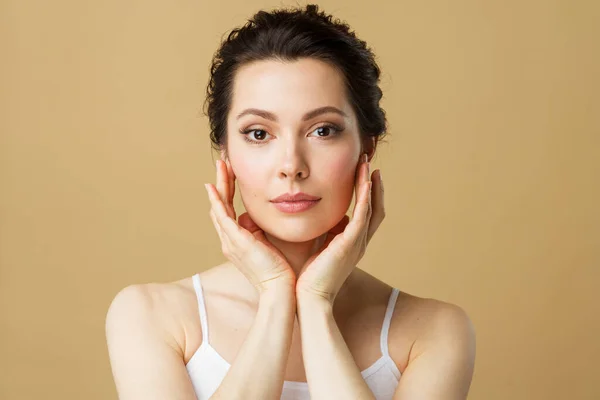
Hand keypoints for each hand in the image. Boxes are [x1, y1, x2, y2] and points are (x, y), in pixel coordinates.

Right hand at [204, 159, 295, 293]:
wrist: (282, 290)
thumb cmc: (285, 271)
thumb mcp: (276, 244)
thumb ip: (271, 230)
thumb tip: (272, 217)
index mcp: (240, 241)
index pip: (230, 211)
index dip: (230, 191)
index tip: (233, 173)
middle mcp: (231, 241)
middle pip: (220, 206)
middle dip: (221, 183)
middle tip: (223, 162)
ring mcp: (231, 241)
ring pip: (219, 207)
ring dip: (219, 184)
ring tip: (221, 164)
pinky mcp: (236, 241)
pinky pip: (221, 216)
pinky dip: (216, 200)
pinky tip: (214, 186)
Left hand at [295, 153, 384, 303]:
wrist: (308, 297)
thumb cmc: (306, 276)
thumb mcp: (315, 247)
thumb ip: (319, 232)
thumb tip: (315, 216)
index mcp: (351, 243)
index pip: (364, 213)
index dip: (367, 193)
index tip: (363, 174)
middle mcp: (359, 242)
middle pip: (375, 208)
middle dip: (373, 185)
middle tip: (369, 164)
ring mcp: (357, 242)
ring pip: (371, 207)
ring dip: (370, 184)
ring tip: (368, 165)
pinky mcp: (351, 243)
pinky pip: (363, 215)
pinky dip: (366, 196)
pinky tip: (365, 180)